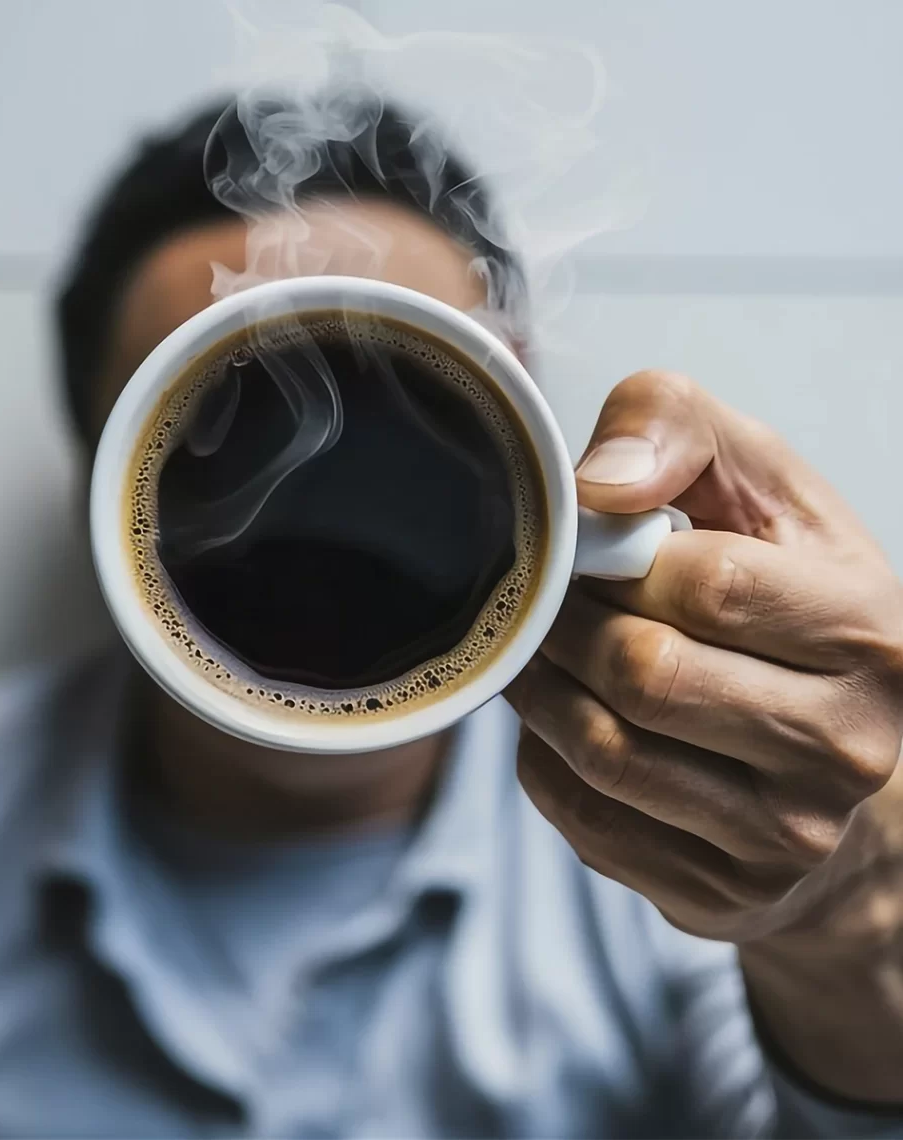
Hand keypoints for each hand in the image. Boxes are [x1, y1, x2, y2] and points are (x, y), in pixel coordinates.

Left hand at [507, 371, 902, 944]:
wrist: (854, 780)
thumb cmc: (793, 614)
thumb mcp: (766, 497)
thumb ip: (683, 433)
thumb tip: (596, 485)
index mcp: (870, 634)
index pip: (708, 584)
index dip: (614, 559)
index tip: (585, 549)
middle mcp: (844, 748)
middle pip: (643, 673)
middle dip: (565, 626)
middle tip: (543, 602)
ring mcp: (786, 839)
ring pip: (604, 753)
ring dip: (541, 692)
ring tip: (539, 653)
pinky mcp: (722, 894)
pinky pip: (586, 818)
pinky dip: (547, 760)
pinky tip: (564, 722)